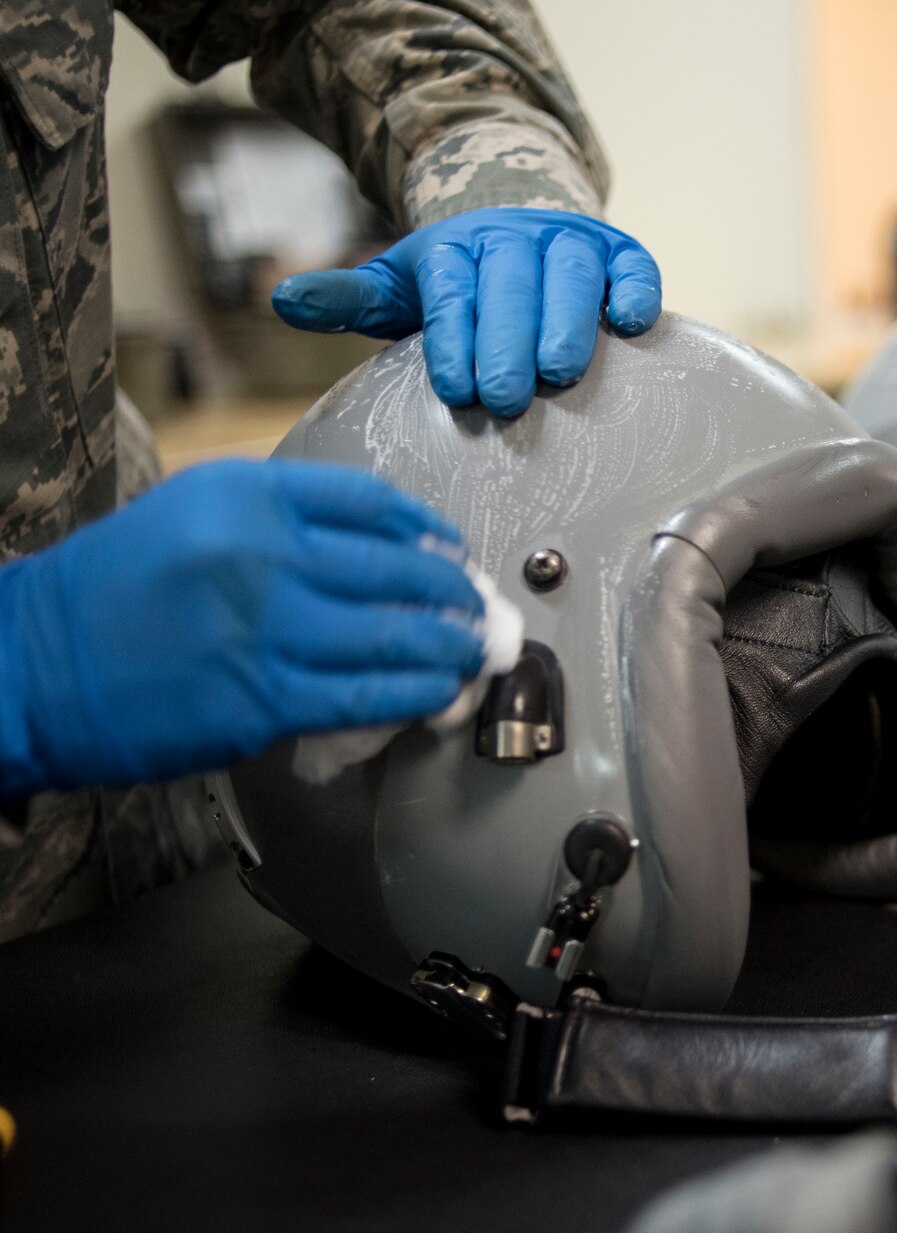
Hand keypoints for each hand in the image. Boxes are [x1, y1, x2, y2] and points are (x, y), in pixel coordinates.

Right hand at [0, 461, 486, 798]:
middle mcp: (261, 553)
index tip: (451, 549)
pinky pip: (368, 695)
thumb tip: (388, 552)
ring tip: (473, 654)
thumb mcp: (193, 517)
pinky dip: (416, 694)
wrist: (31, 666)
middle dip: (455, 593)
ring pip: (396, 637)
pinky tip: (436, 694)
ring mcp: (265, 628)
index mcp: (245, 497)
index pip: (370, 502)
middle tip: (479, 609)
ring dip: (451, 648)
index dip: (426, 530)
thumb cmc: (115, 593)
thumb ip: (283, 524)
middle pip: (399, 569)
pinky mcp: (265, 698)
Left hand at [271, 207, 662, 417]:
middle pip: (512, 285)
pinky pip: (634, 266)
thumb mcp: (400, 287)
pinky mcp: (620, 253)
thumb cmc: (461, 284)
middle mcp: (516, 239)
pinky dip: (635, 290)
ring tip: (561, 371)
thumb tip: (282, 299)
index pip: (454, 292)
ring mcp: (571, 243)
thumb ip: (349, 299)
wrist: (519, 228)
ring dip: (568, 322)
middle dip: (509, 340)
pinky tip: (632, 323)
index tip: (455, 388)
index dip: (456, 339)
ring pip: (570, 276)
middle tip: (507, 396)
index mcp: (456, 249)